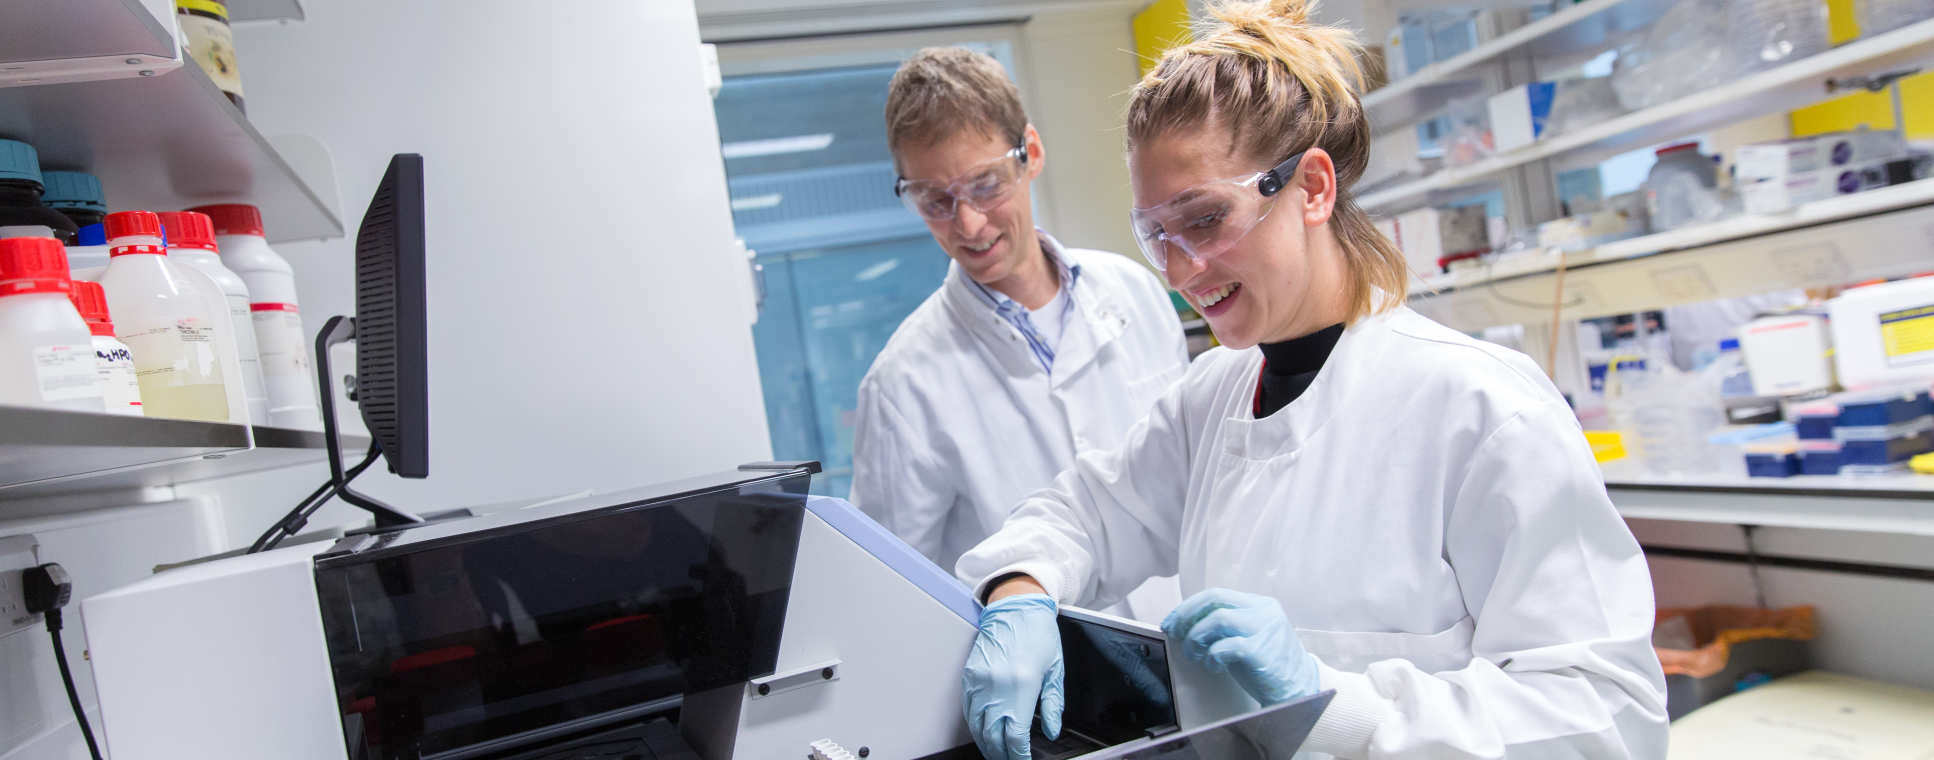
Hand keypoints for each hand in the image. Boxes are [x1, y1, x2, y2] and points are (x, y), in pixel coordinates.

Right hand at [963, 593, 1064, 759]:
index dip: (1019, 755)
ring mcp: (980, 681)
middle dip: (1001, 754)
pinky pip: (968, 710)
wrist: (1015, 607)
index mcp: (1022, 685)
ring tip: (996, 752)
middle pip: (993, 736)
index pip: (1015, 736)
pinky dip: (975, 726)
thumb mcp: (1055, 670)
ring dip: (986, 744)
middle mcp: (998, 685)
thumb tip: (1051, 729)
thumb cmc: (1038, 633)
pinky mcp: (970, 676)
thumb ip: (1053, 705)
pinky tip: (983, 733)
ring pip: (977, 726)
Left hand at [1162, 588, 1319, 705]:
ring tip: (1195, 655)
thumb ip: (1224, 626)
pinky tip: (1214, 665)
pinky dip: (1212, 655)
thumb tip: (1186, 623)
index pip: (1216, 594)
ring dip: (1197, 638)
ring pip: (1217, 619)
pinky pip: (1225, 646)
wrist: (1299, 690)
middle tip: (1175, 633)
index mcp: (1259, 604)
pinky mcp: (1261, 651)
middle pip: (1214, 599)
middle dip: (1187, 615)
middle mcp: (1264, 611)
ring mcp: (1265, 629)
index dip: (1189, 606)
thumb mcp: (1248, 636)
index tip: (1173, 621)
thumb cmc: (1268, 665)